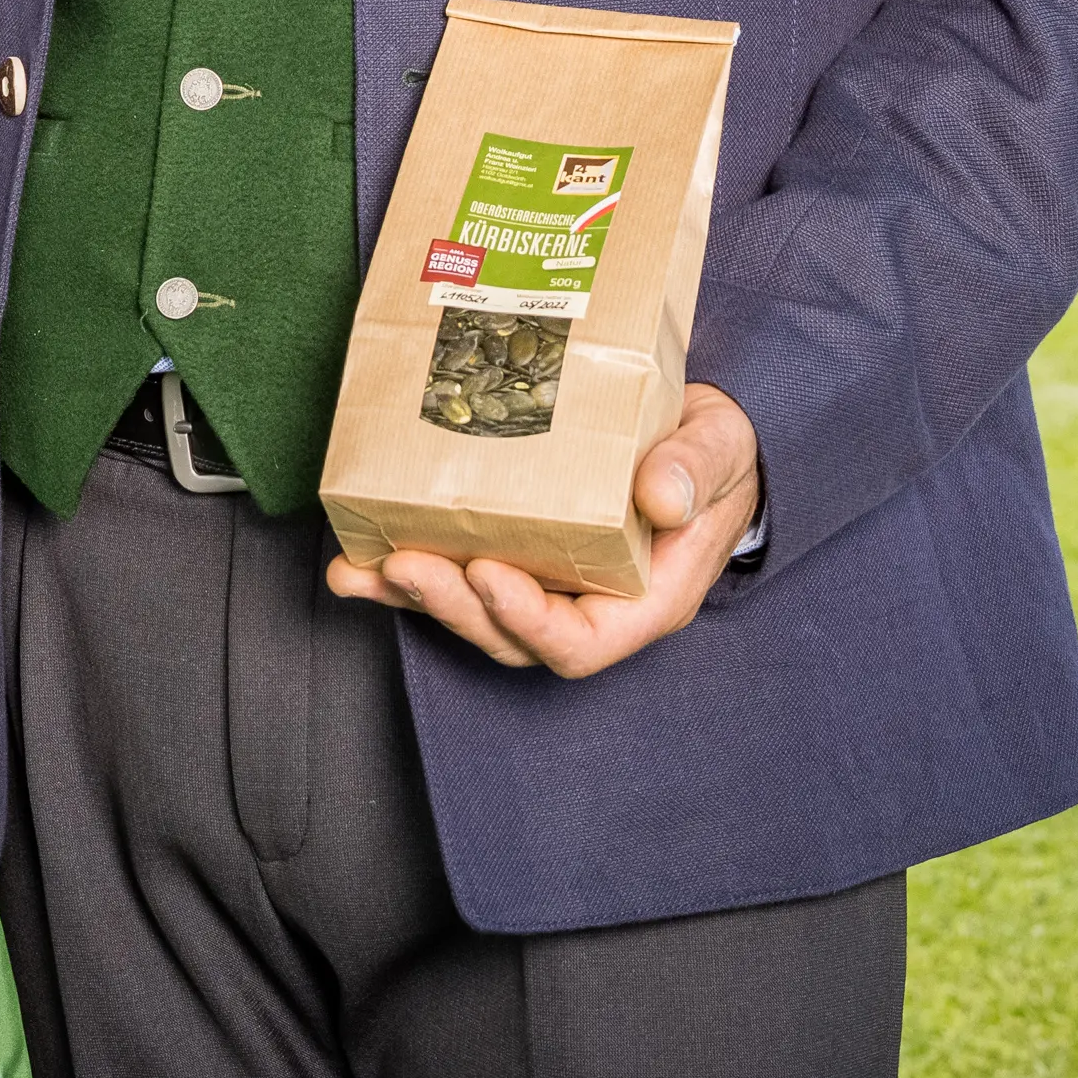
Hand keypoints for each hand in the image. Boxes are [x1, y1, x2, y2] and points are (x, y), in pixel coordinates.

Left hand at [325, 384, 760, 678]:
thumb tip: (661, 497)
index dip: (530, 620)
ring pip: (474, 613)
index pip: (582, 642)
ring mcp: (549, 584)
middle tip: (405, 565)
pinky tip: (356, 555)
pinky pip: (458, 573)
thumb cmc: (714, 453)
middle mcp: (589, 606)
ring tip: (358, 570)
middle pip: (512, 636)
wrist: (694, 435)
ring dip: (414, 596)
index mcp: (646, 599)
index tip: (489, 574)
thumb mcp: (721, 452)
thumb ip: (696, 472)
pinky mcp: (517, 553)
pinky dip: (404, 569)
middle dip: (454, 606)